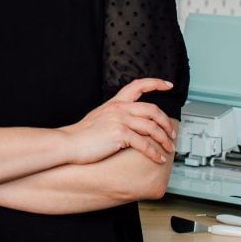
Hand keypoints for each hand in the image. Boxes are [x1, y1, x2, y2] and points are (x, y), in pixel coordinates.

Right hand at [61, 78, 175, 165]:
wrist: (68, 143)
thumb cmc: (81, 135)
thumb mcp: (100, 116)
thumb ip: (115, 114)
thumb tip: (130, 121)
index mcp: (116, 102)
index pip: (139, 85)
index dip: (156, 83)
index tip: (168, 85)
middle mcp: (119, 108)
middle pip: (153, 110)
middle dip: (167, 123)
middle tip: (172, 133)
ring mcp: (120, 120)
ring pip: (152, 127)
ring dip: (164, 139)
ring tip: (168, 148)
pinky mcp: (120, 135)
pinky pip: (144, 144)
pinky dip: (154, 152)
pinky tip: (158, 158)